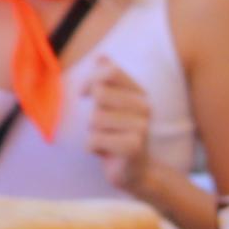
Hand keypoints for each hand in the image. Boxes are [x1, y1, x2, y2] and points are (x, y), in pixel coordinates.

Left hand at [82, 66, 149, 183]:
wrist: (137, 172)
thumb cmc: (118, 136)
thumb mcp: (112, 106)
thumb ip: (108, 80)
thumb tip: (102, 56)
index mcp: (139, 93)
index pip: (110, 72)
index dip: (90, 80)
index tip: (84, 94)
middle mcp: (144, 107)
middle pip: (100, 94)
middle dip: (92, 114)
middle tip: (102, 128)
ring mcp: (141, 127)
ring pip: (95, 119)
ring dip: (92, 133)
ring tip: (106, 141)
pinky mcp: (133, 146)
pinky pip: (94, 140)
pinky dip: (93, 148)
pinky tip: (106, 154)